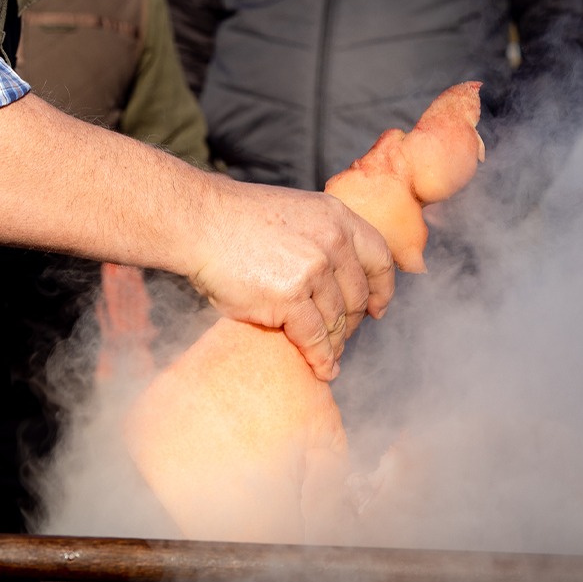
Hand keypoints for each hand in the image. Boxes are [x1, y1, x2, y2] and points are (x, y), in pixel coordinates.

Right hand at [185, 179, 394, 379]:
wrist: (199, 222)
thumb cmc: (237, 220)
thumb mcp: (295, 212)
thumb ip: (322, 236)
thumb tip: (339, 274)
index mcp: (337, 217)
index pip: (379, 258)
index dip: (382, 288)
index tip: (377, 308)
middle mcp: (333, 241)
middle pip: (357, 295)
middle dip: (352, 322)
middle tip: (342, 337)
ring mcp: (313, 269)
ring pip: (337, 320)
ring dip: (335, 344)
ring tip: (329, 358)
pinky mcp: (290, 297)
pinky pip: (315, 338)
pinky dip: (320, 358)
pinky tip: (321, 369)